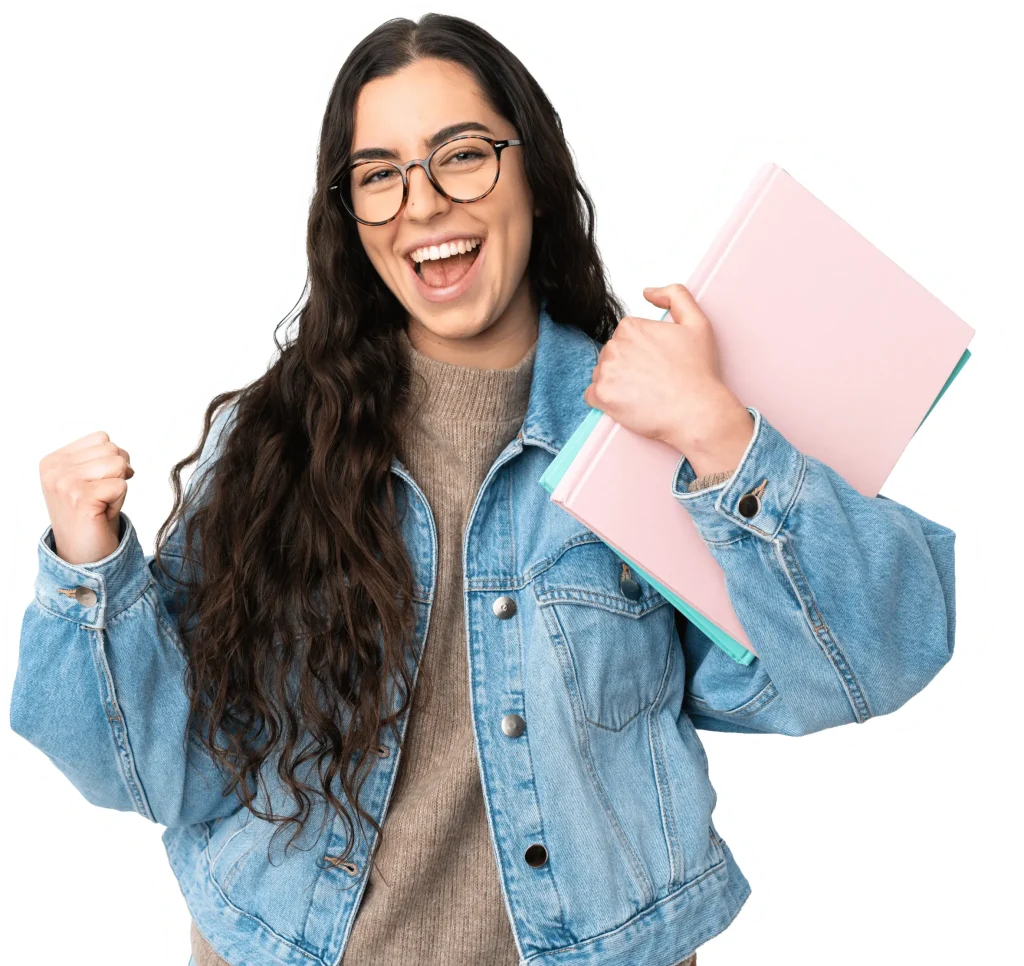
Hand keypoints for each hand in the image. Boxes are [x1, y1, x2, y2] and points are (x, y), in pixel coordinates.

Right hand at [39, 431, 134, 564]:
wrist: (84, 555)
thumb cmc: (92, 515)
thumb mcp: (90, 478)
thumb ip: (100, 456)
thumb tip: (123, 454)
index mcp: (53, 460)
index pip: (102, 439)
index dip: (111, 461)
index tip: (98, 485)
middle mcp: (54, 469)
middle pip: (112, 450)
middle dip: (117, 474)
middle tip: (101, 498)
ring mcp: (64, 483)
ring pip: (118, 464)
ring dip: (118, 488)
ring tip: (101, 505)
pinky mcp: (80, 498)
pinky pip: (121, 485)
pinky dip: (119, 502)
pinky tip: (102, 515)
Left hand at [582, 283, 753, 476]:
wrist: (696, 411)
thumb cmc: (697, 372)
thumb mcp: (697, 323)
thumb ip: (675, 295)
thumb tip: (648, 292)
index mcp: (630, 327)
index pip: (624, 338)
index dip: (642, 351)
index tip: (657, 363)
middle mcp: (613, 346)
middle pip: (612, 355)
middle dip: (627, 366)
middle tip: (653, 379)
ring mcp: (605, 371)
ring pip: (602, 374)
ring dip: (617, 383)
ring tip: (644, 392)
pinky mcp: (601, 396)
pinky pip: (592, 396)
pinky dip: (606, 400)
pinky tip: (628, 403)